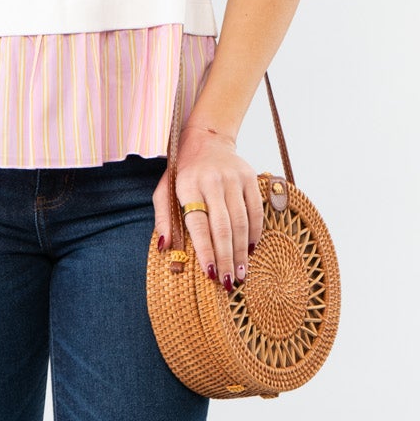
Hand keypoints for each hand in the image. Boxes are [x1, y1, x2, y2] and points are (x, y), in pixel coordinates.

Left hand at [152, 123, 262, 292]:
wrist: (208, 138)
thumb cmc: (183, 172)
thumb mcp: (164, 190)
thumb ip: (164, 219)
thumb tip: (164, 248)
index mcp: (188, 186)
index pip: (199, 224)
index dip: (205, 251)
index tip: (210, 273)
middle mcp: (212, 181)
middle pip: (223, 227)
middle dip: (227, 258)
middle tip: (229, 282)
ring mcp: (234, 179)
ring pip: (241, 222)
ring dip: (242, 251)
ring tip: (241, 273)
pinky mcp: (250, 178)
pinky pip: (256, 210)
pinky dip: (254, 232)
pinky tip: (251, 250)